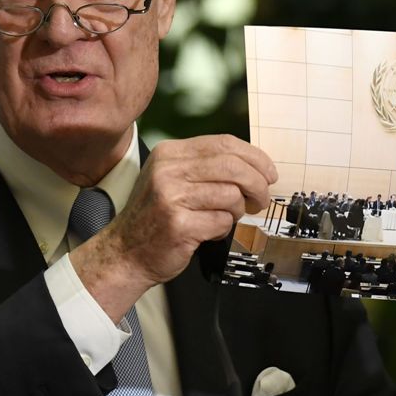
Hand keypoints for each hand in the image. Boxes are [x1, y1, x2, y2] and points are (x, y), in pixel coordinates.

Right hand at [71, 135, 276, 321]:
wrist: (126, 252)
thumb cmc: (156, 216)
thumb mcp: (173, 178)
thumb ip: (206, 166)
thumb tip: (255, 165)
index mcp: (169, 153)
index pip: (224, 144)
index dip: (255, 157)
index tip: (269, 172)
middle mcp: (168, 170)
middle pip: (233, 167)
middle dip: (257, 184)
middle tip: (261, 199)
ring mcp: (171, 197)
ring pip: (231, 195)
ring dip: (237, 211)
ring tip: (224, 217)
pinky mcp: (179, 225)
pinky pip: (222, 222)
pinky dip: (223, 229)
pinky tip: (209, 232)